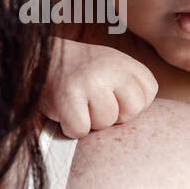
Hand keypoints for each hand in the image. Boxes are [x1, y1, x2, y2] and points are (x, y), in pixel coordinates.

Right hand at [39, 38, 157, 137]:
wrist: (36, 58)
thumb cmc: (77, 72)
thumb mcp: (110, 69)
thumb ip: (131, 88)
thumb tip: (153, 126)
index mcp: (125, 62)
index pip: (147, 96)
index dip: (127, 104)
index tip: (109, 95)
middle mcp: (111, 67)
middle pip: (131, 112)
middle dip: (111, 116)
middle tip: (91, 101)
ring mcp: (90, 81)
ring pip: (105, 123)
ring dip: (89, 121)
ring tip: (76, 102)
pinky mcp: (67, 97)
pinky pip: (81, 129)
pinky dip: (70, 127)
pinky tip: (64, 110)